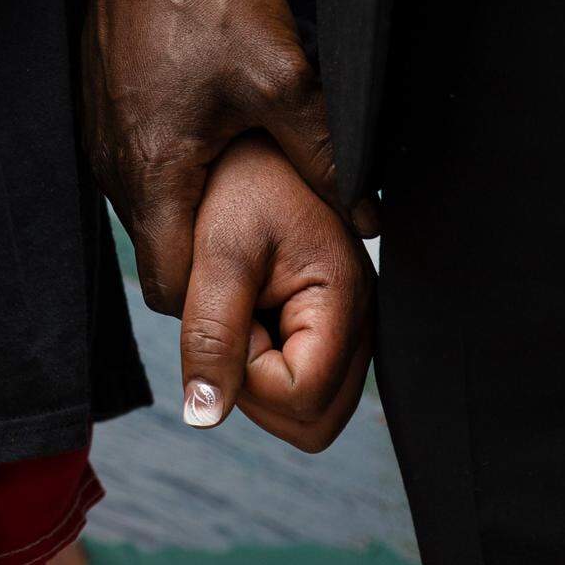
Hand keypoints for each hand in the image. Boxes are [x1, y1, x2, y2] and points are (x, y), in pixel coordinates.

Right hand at [82, 0, 377, 313]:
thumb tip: (367, 215)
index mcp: (154, 176)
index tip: (255, 298)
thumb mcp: (283, 80)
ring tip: (242, 195)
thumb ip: (326, 156)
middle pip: (158, 255)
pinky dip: (173, 180)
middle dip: (207, 265)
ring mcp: (103, 143)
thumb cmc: (208, 1)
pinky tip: (209, 146)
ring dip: (192, 218)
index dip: (211, 307)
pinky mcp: (103, 116)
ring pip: (149, 215)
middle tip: (260, 247)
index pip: (169, 289)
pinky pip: (136, 174)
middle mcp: (116, 171)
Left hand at [178, 134, 374, 452]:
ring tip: (243, 310)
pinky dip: (264, 367)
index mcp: (344, 299)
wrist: (253, 142)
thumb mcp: (217, 253)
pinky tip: (252, 314)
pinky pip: (299, 384)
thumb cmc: (239, 181)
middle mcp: (360, 322)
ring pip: (306, 412)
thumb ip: (211, 335)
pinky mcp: (329, 326)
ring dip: (258, 380)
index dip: (248, 372)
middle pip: (313, 421)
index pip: (301, 396)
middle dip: (257, 389)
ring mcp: (348, 328)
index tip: (233, 311)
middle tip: (236, 318)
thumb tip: (203, 416)